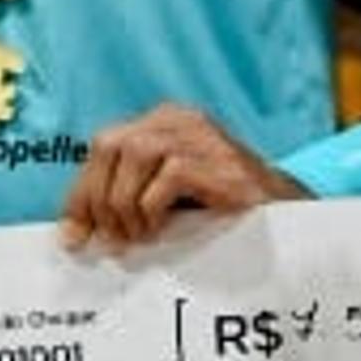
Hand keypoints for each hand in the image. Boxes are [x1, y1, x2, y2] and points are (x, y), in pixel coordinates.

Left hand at [59, 102, 302, 248]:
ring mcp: (203, 136)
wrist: (287, 219)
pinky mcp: (222, 161)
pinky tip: (162, 230)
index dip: (81, 192)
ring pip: (134, 152)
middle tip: (112, 240)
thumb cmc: (221, 213)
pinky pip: (169, 173)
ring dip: (126, 203)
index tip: (73, 236)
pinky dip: (153, 207)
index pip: (104, 145)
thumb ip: (127, 201)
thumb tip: (75, 235)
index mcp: (163, 123)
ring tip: (139, 236)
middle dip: (99, 199)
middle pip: (110, 143)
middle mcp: (180, 120)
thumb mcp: (166, 201)